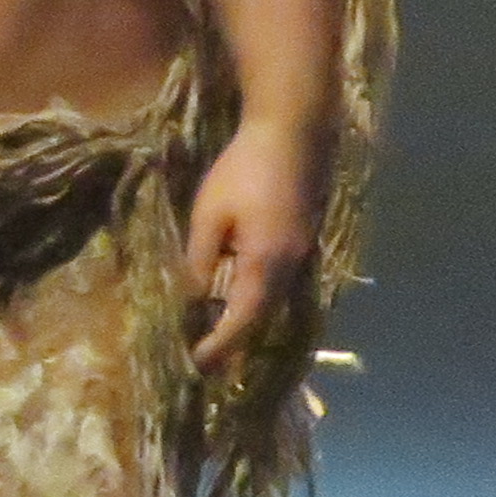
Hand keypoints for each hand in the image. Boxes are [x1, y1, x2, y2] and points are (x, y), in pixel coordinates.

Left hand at [183, 121, 325, 370]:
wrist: (294, 131)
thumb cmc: (244, 168)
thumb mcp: (210, 214)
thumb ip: (200, 258)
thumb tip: (191, 298)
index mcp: (266, 264)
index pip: (242, 320)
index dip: (220, 345)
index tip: (197, 365)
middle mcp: (291, 267)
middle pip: (263, 317)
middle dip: (235, 342)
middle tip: (206, 361)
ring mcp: (303, 254)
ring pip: (274, 301)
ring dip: (247, 322)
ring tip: (218, 338)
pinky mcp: (304, 240)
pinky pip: (280, 282)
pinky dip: (258, 299)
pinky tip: (238, 299)